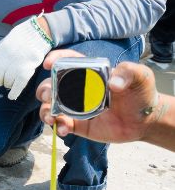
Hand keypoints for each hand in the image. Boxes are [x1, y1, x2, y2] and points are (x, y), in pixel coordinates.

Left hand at [0, 17, 52, 99]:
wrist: (41, 31)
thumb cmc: (24, 34)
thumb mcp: (9, 37)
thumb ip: (0, 46)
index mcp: (0, 50)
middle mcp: (6, 59)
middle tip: (2, 81)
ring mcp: (16, 65)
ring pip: (6, 82)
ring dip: (8, 85)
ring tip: (11, 83)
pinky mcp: (26, 71)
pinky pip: (17, 86)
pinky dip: (14, 93)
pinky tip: (11, 96)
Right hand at [37, 49, 159, 142]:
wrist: (144, 120)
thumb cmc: (141, 94)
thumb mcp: (141, 77)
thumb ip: (129, 73)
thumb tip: (112, 84)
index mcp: (90, 73)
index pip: (69, 62)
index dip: (57, 60)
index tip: (49, 64)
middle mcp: (79, 90)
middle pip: (52, 86)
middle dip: (44, 90)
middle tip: (47, 96)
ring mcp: (76, 108)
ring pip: (51, 107)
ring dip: (45, 111)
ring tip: (51, 117)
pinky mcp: (77, 125)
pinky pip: (62, 125)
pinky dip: (58, 127)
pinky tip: (63, 129)